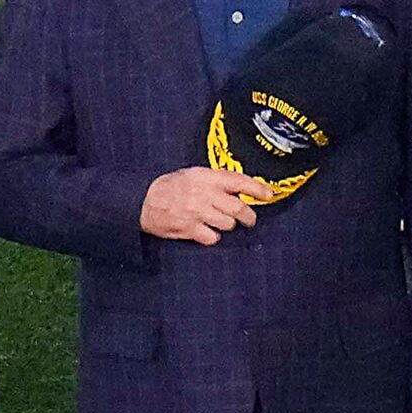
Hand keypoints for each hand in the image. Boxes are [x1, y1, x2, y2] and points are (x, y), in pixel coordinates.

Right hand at [141, 166, 273, 244]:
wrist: (143, 201)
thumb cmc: (170, 187)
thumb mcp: (193, 174)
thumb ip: (215, 180)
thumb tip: (239, 189)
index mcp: (207, 177)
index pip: (239, 181)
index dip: (257, 189)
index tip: (268, 195)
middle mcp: (205, 194)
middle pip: (238, 209)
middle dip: (249, 216)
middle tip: (250, 219)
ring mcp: (198, 213)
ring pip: (228, 224)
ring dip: (228, 225)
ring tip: (221, 223)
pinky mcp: (190, 229)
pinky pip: (213, 237)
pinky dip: (213, 236)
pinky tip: (207, 232)